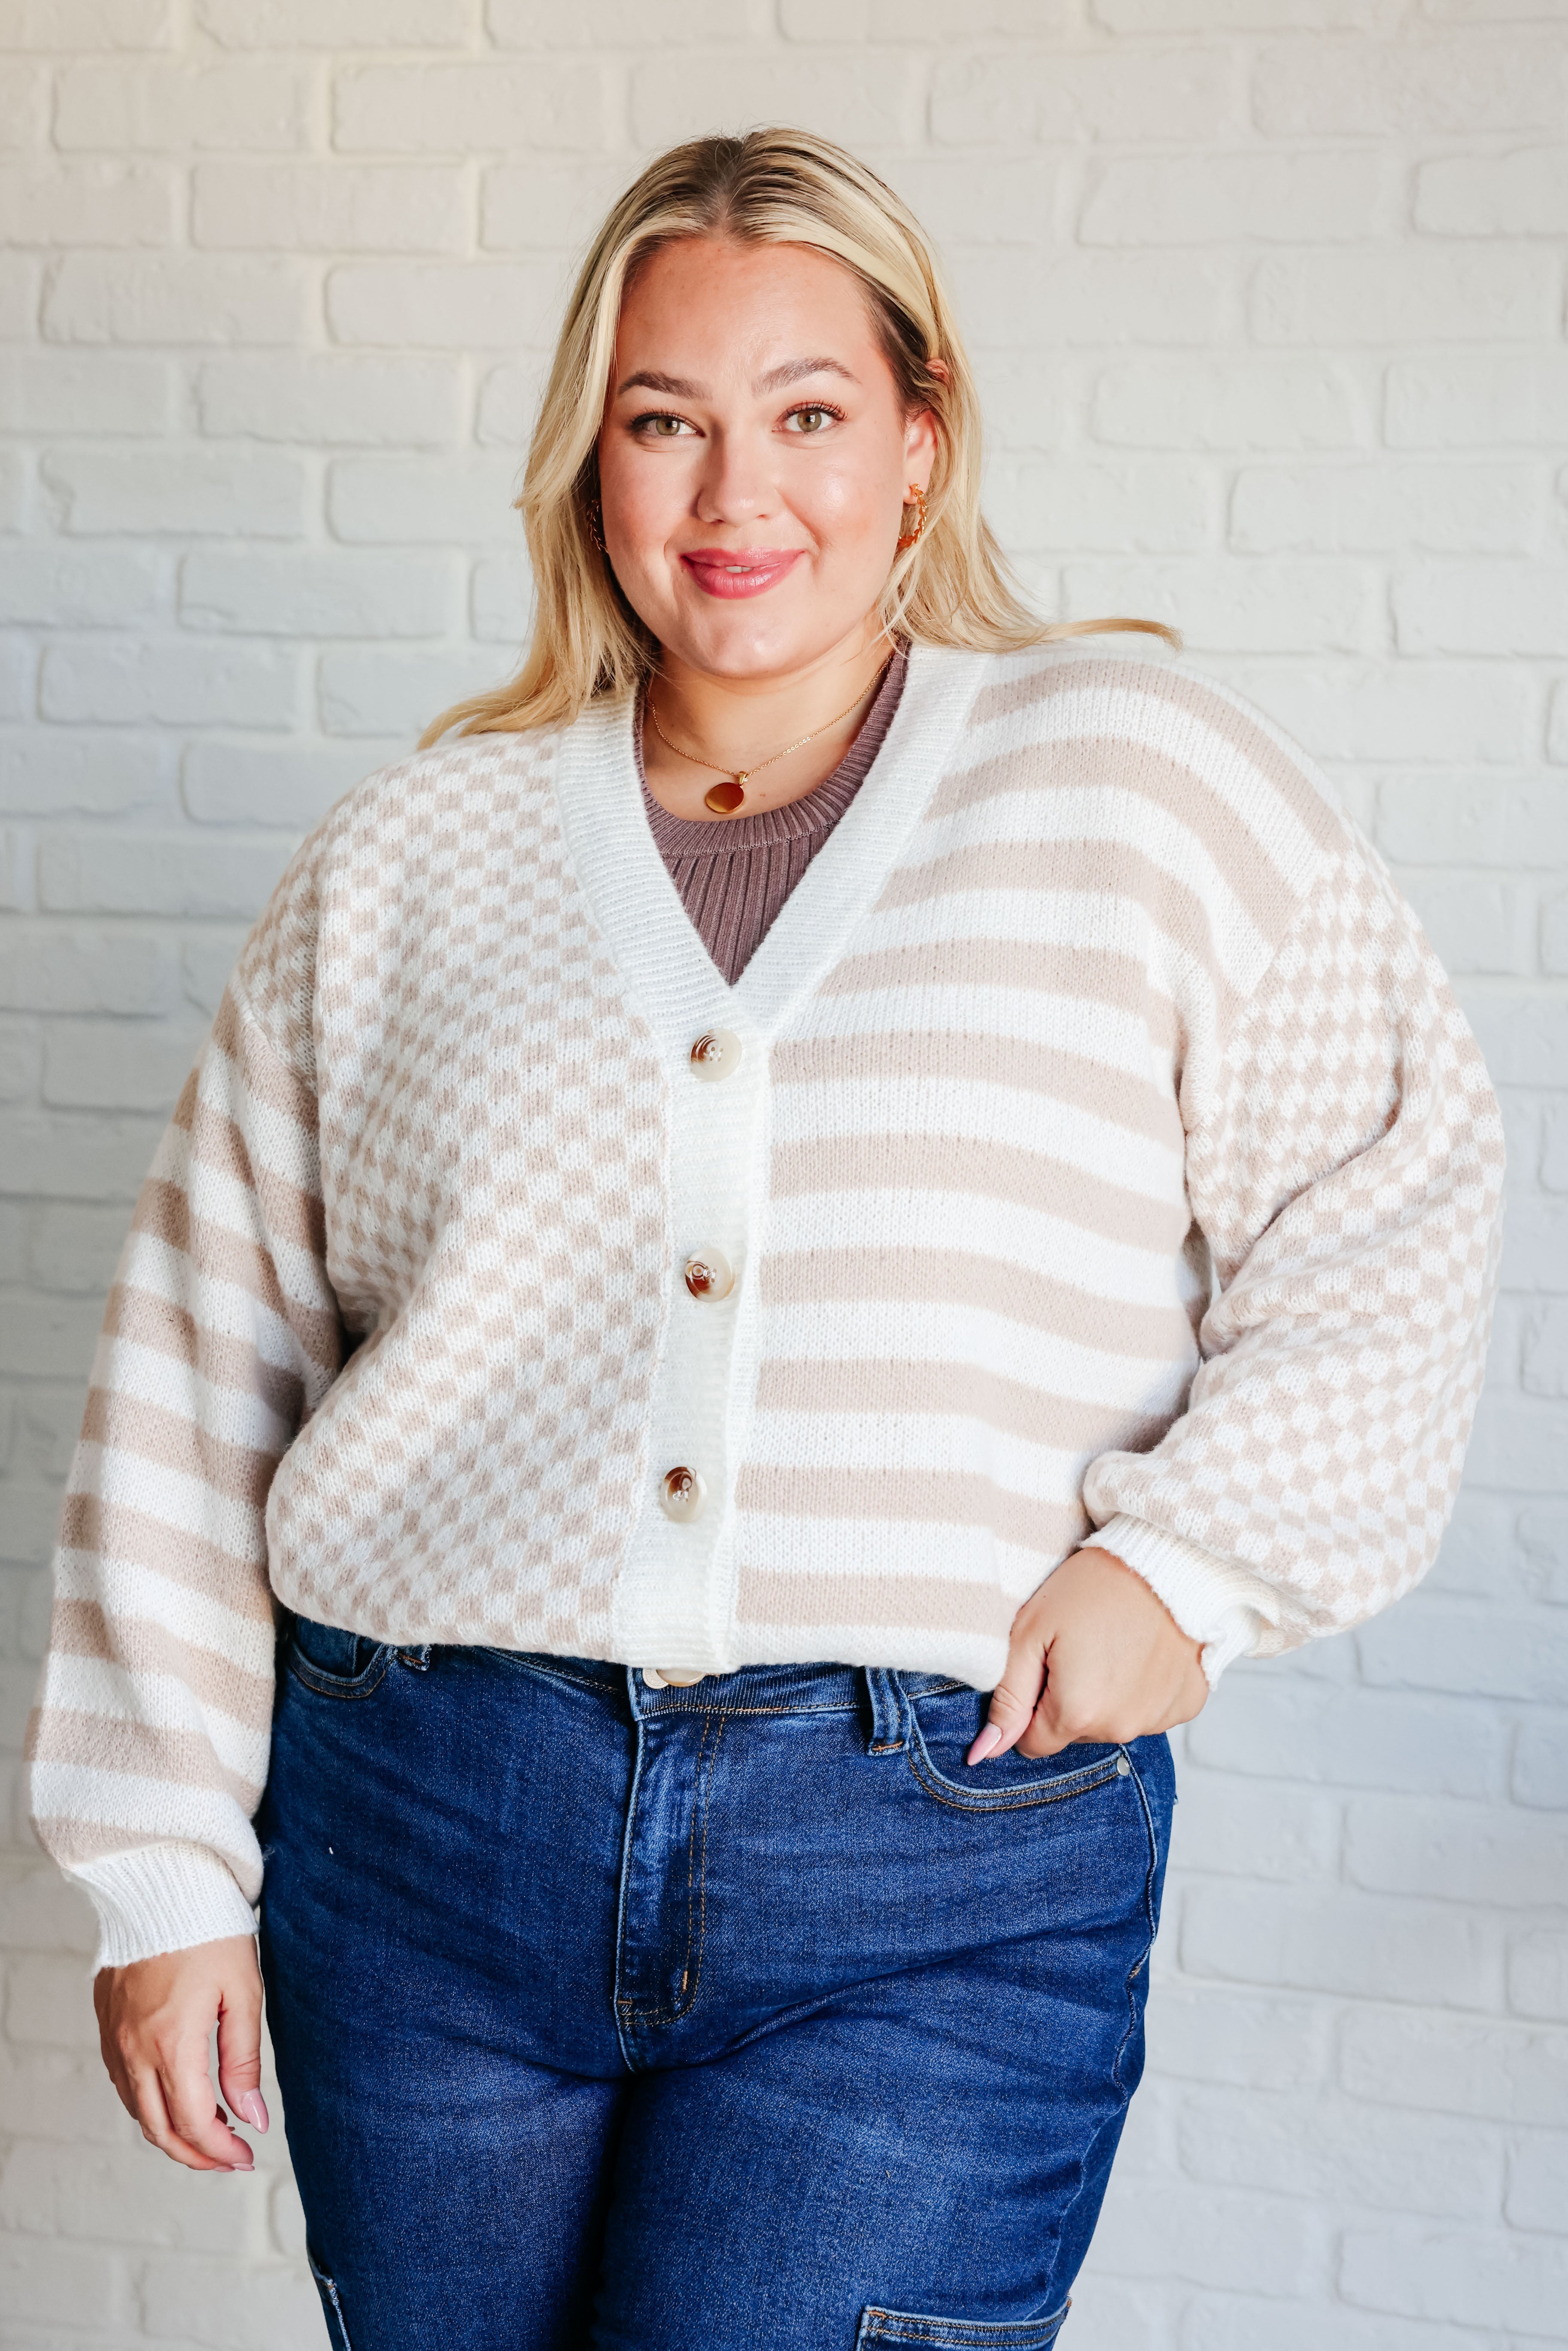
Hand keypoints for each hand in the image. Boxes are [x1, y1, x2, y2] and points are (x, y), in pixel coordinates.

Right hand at [94, 1935, 267, 2170]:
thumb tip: (253, 2119)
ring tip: (213, 2128)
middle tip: (230, 2158)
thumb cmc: (210, 1931)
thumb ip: (244, 2060)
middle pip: (159, 2130)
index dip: (221, 2151)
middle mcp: (134, 2050)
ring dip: (172, 2131)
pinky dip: (150, 2103)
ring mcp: (114, 2039)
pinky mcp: (107, 2025)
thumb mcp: (243, 1992)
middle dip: (196, 2154)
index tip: (247, 2157)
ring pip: (138, 2111)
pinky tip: (180, 2094)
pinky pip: (124, 2083)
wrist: (162, 1884)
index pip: (194, 2123)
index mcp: (171, 2044)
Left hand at [969, 1547, 1208, 1764]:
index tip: (1044, 1666)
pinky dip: (1142, 1688)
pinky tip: (1142, 1651)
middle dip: (1069, 1699)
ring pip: (1113, 1722)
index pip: (1034, 1743)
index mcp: (1078, 1714)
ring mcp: (1158, 1718)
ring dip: (1107, 1694)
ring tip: (1112, 1642)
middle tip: (1079, 1646)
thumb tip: (986, 1750)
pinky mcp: (1187, 1704)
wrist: (1165, 1559)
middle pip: (1075, 1732)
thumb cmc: (1094, 1586)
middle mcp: (1121, 1727)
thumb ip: (1008, 1697)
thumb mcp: (1031, 1632)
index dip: (1031, 1706)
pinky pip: (1151, 1710)